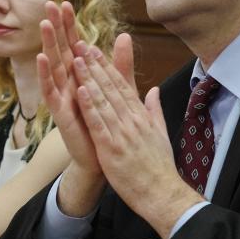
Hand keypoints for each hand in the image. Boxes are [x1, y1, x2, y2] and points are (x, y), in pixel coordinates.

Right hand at [37, 3, 136, 174]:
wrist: (103, 158)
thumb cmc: (106, 123)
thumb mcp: (117, 89)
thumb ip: (120, 64)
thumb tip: (125, 36)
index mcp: (81, 76)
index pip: (74, 44)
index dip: (70, 25)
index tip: (65, 2)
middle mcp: (68, 83)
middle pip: (61, 49)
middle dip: (56, 27)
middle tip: (49, 3)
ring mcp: (62, 97)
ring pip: (53, 66)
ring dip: (48, 44)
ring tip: (45, 24)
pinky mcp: (60, 113)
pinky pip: (51, 92)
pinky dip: (45, 75)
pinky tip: (41, 58)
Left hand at [71, 44, 201, 238]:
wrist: (162, 193)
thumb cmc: (159, 166)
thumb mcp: (161, 133)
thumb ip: (154, 109)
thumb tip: (154, 90)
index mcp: (141, 116)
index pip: (122, 86)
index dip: (107, 67)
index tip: (95, 50)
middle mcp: (132, 120)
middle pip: (111, 87)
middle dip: (95, 65)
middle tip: (81, 45)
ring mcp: (122, 133)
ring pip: (103, 100)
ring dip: (89, 79)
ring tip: (77, 59)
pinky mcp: (112, 148)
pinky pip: (98, 123)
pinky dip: (89, 106)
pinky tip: (80, 90)